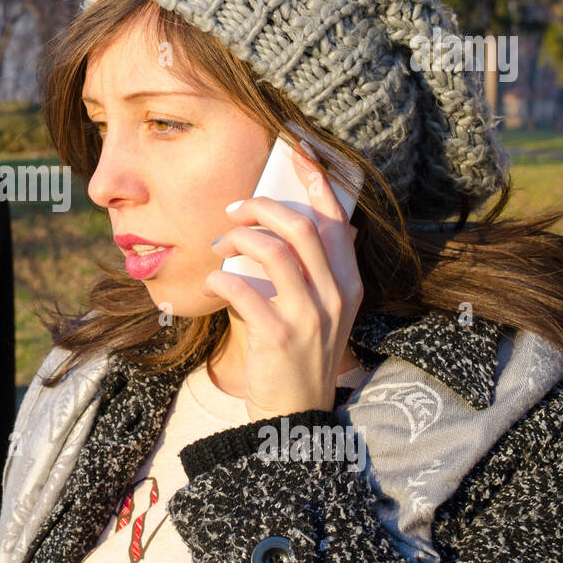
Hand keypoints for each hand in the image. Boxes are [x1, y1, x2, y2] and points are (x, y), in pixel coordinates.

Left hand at [204, 142, 362, 422]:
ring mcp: (309, 316)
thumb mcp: (321, 309)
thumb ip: (318, 269)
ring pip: (271, 251)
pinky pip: (242, 289)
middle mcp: (335, 295)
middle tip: (234, 210)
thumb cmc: (298, 352)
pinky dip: (221, 278)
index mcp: (348, 283)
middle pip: (300, 227)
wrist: (294, 413)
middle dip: (261, 207)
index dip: (317, 180)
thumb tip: (308, 223)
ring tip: (220, 247)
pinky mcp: (277, 335)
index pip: (337, 219)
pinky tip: (214, 282)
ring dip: (237, 240)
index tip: (298, 148)